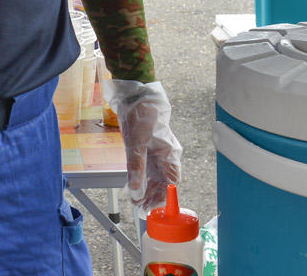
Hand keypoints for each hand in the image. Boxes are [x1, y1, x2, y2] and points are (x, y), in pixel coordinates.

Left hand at [103, 78, 181, 212]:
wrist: (136, 97)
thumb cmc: (142, 116)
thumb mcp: (136, 143)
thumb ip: (136, 168)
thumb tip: (135, 190)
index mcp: (170, 154)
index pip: (171, 181)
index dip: (163, 196)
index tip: (152, 206)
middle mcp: (166, 156)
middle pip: (163, 182)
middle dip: (153, 196)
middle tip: (140, 208)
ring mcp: (157, 155)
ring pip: (155, 178)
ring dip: (147, 191)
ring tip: (137, 203)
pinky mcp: (148, 152)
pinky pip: (148, 171)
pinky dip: (142, 181)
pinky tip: (135, 189)